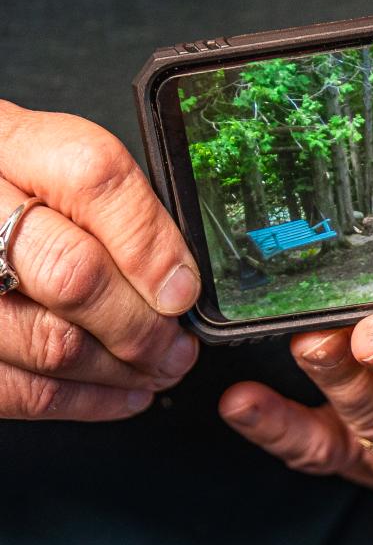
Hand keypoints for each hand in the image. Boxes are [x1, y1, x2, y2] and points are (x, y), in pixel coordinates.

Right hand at [0, 100, 200, 419]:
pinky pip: (15, 389)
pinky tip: (122, 392)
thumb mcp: (51, 164)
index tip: (183, 290)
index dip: (151, 245)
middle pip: (74, 274)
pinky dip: (83, 401)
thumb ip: (111, 203)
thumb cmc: (9, 185)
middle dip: (143, 325)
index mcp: (10, 143)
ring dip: (122, 369)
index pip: (94, 180)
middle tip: (178, 345)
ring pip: (49, 342)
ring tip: (160, 369)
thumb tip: (178, 274)